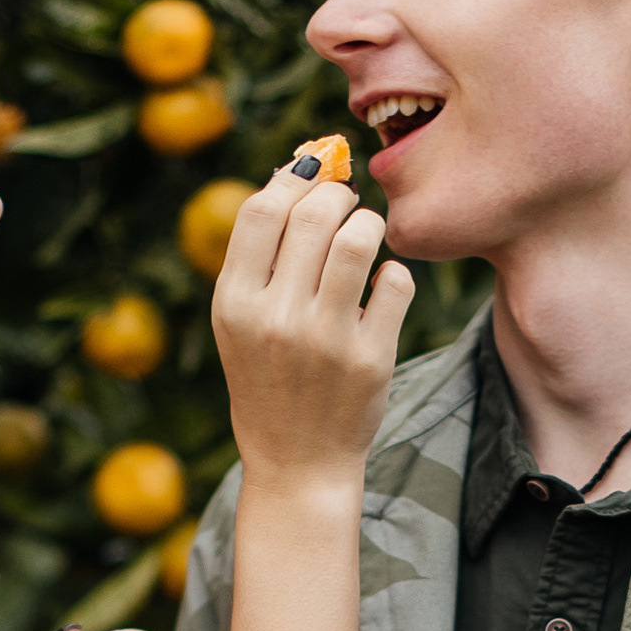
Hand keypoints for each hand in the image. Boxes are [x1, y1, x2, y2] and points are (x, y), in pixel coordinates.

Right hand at [211, 157, 411, 494]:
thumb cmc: (270, 378)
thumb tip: (298, 168)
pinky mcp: (370, 358)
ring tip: (368, 235)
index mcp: (234, 303)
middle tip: (347, 205)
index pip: (261, 209)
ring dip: (370, 224)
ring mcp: (324, 339)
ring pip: (360, 239)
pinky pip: (396, 281)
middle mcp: (275, 318)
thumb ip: (259, 254)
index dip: (293, 178)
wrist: (297, 463)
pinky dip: (394, 273)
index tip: (313, 178)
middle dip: (339, 195)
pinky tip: (383, 286)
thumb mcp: (241, 321)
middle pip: (314, 213)